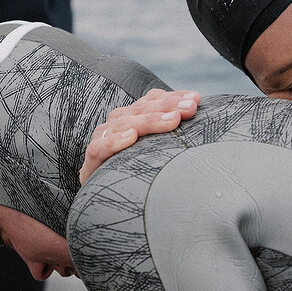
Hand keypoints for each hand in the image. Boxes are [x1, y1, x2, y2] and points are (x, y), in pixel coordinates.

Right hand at [79, 89, 199, 183]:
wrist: (102, 193)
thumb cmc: (134, 168)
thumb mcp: (155, 148)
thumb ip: (171, 134)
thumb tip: (198, 119)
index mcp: (132, 115)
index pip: (152, 100)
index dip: (173, 97)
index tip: (195, 99)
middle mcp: (117, 122)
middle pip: (142, 108)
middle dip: (168, 106)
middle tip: (190, 109)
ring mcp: (103, 138)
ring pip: (125, 123)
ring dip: (150, 121)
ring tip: (172, 121)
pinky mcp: (93, 158)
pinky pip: (100, 147)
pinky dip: (115, 141)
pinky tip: (131, 137)